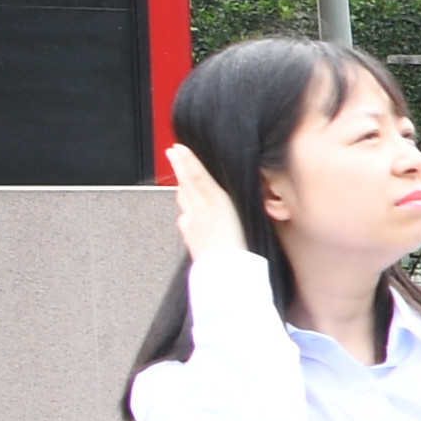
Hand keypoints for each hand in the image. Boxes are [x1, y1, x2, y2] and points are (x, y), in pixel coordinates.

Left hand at [166, 148, 261, 274]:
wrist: (225, 272)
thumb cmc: (242, 249)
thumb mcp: (248, 221)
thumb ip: (232, 207)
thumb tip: (228, 199)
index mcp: (217, 202)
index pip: (198, 176)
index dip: (188, 161)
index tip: (179, 148)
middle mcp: (199, 209)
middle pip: (186, 183)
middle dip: (179, 166)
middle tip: (172, 152)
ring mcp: (190, 221)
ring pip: (183, 198)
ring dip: (181, 184)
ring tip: (179, 172)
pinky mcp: (188, 234)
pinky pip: (185, 216)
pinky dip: (186, 208)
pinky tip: (188, 209)